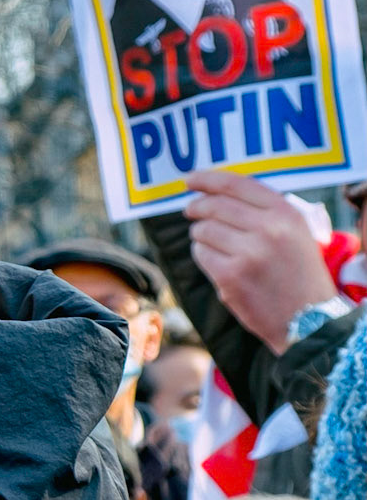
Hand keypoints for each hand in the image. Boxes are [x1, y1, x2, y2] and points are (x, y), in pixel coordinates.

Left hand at [184, 169, 335, 353]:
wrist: (309, 320)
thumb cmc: (299, 275)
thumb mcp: (296, 233)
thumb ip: (264, 211)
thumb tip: (216, 193)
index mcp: (286, 214)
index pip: (236, 184)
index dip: (207, 179)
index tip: (190, 180)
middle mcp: (268, 229)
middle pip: (214, 205)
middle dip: (196, 207)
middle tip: (190, 211)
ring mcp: (248, 253)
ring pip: (203, 230)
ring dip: (200, 235)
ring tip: (212, 243)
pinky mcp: (231, 276)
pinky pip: (201, 254)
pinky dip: (202, 256)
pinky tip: (217, 263)